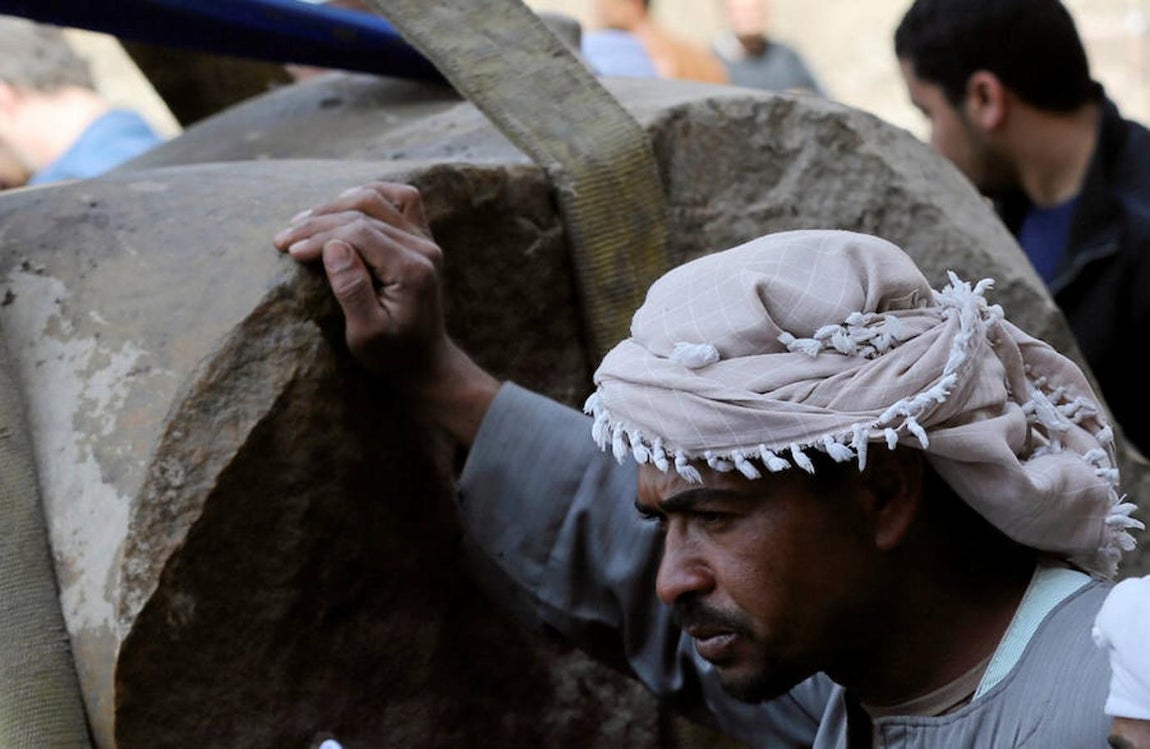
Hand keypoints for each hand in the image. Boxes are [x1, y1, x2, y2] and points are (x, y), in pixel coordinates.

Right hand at [273, 181, 444, 376]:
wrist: (425, 361)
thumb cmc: (392, 354)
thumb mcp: (366, 334)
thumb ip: (352, 289)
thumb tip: (333, 246)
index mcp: (411, 270)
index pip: (359, 233)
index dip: (319, 237)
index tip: (288, 250)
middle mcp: (424, 248)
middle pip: (365, 213)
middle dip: (318, 222)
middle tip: (283, 238)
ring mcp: (426, 240)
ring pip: (378, 199)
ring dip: (337, 205)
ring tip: (303, 222)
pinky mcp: (422, 239)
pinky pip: (403, 199)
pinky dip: (372, 194)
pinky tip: (343, 202)